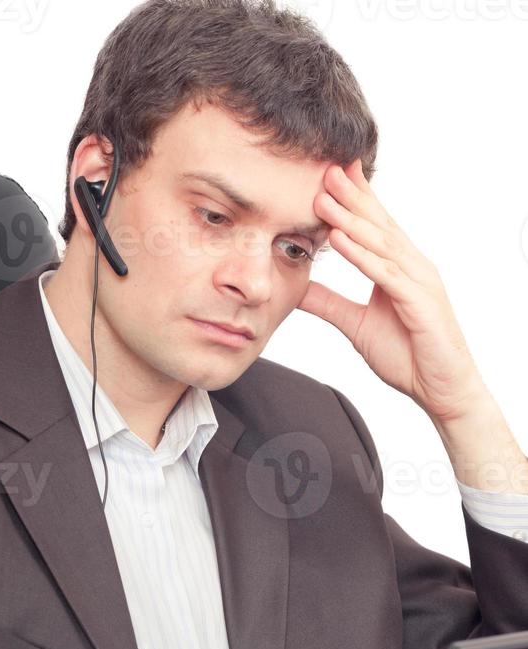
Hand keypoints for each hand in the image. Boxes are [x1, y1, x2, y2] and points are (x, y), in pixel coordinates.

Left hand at [297, 158, 485, 423]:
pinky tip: (339, 240)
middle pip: (377, 224)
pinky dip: (361, 256)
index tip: (329, 173)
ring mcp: (418, 282)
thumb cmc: (408, 355)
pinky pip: (385, 274)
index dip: (354, 199)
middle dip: (350, 196)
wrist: (441, 388)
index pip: (375, 226)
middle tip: (324, 169)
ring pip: (379, 243)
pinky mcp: (419, 302)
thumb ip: (329, 303)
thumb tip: (299, 287)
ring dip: (349, 219)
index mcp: (399, 268)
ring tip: (323, 198)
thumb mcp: (356, 324)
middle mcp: (411, 267)